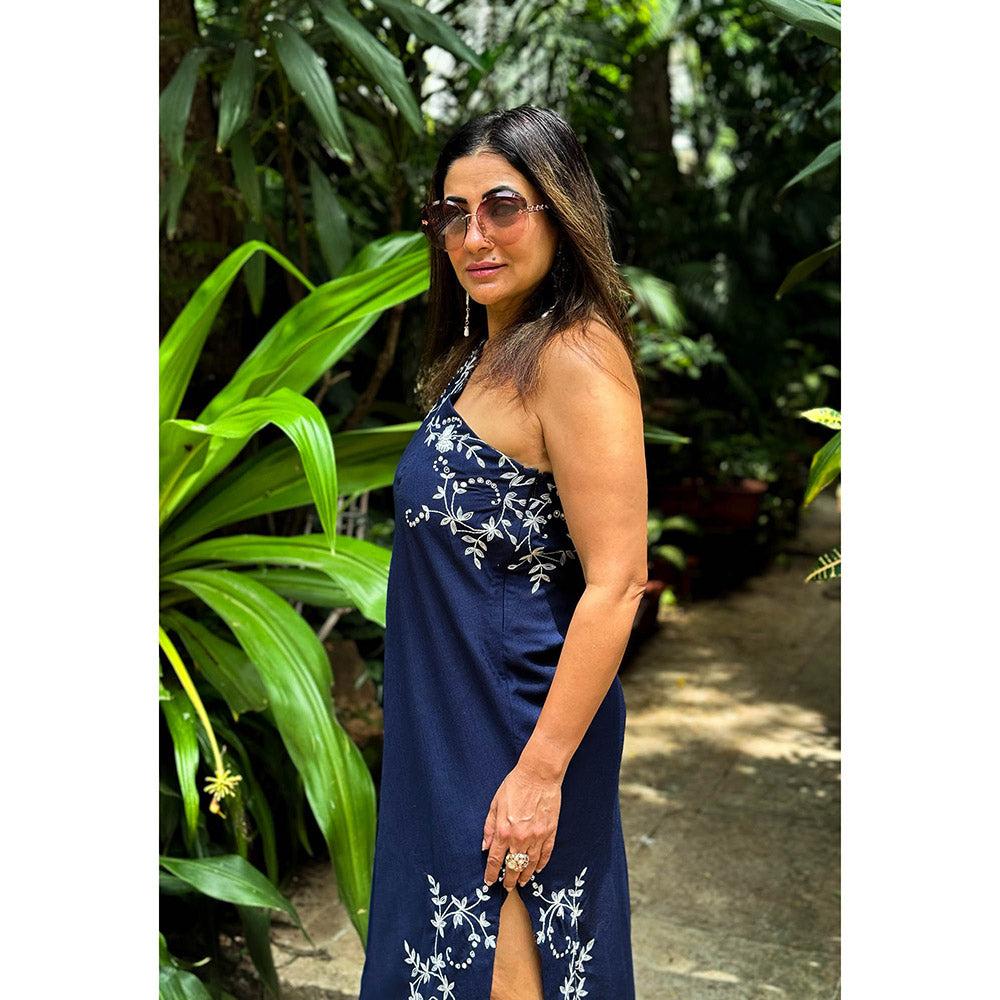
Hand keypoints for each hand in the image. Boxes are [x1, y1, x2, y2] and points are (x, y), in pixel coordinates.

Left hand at [482, 763, 561, 889]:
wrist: (538, 775)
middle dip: (509, 879)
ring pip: (530, 864)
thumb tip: (485, 847)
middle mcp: (520, 838)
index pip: (495, 860)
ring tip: (521, 882)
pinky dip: (541, 864)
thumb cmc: (514, 786)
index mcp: (503, 831)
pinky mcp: (550, 832)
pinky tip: (538, 869)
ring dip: (525, 875)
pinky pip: (546, 854)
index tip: (489, 882)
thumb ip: (489, 828)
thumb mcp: (495, 804)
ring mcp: (537, 837)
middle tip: (507, 887)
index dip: (491, 874)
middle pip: (513, 866)